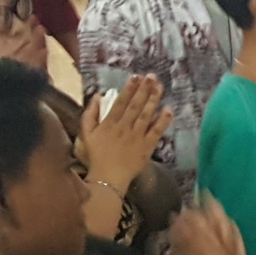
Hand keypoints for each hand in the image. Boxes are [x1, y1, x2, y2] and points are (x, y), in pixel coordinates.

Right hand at [82, 75, 166, 197]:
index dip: (129, 88)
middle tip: (151, 76)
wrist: (108, 178)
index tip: (136, 77)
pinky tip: (168, 110)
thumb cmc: (96, 156)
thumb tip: (97, 96)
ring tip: (159, 86)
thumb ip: (90, 114)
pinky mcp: (147, 147)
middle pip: (136, 105)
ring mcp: (137, 137)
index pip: (121, 102)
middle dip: (144, 89)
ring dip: (153, 99)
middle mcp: (124, 127)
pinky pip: (156, 132)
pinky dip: (163, 121)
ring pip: (147, 115)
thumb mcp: (86, 134)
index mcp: (110, 123)